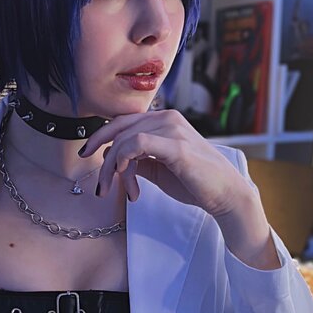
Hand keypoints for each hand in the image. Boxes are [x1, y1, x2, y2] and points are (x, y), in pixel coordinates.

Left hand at [79, 109, 250, 218]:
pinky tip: (129, 181)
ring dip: (115, 168)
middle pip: (119, 129)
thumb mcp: (158, 169)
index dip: (100, 136)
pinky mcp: (176, 146)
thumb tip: (115, 160)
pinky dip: (125, 161)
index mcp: (164, 120)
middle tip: (99, 184)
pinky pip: (137, 144)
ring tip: (120, 191)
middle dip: (103, 157)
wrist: (225, 195)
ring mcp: (172, 129)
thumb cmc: (195, 182)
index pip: (123, 122)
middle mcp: (167, 118)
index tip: (87, 153)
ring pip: (125, 139)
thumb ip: (138, 160)